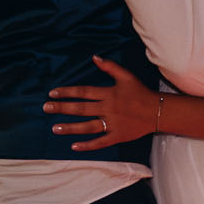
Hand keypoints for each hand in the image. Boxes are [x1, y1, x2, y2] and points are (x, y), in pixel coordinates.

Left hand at [44, 57, 160, 151]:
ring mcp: (113, 123)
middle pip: (81, 108)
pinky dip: (88, 145)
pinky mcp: (117, 136)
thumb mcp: (126, 76)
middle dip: (62, 108)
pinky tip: (74, 146)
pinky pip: (100, 142)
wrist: (158, 111)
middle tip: (46, 108)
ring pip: (88, 126)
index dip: (67, 92)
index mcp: (108, 93)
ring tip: (55, 128)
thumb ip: (110, 67)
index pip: (83, 92)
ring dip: (70, 127)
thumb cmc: (141, 93)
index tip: (52, 93)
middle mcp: (108, 108)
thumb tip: (94, 57)